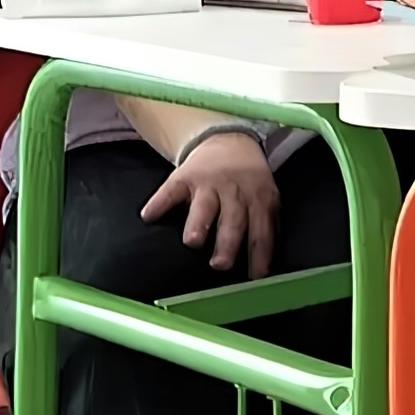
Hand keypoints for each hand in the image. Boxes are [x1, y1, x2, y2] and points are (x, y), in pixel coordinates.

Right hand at [139, 132, 279, 276]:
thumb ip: (265, 222)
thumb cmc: (248, 179)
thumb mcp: (264, 194)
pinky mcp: (185, 176)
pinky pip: (171, 190)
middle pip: (233, 219)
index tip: (256, 275)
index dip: (259, 252)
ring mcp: (209, 183)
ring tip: (192, 242)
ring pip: (204, 205)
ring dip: (198, 223)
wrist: (229, 139)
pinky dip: (159, 202)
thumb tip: (263, 264)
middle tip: (220, 264)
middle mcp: (234, 190)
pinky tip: (149, 216)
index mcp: (259, 196)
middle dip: (228, 242)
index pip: (261, 228)